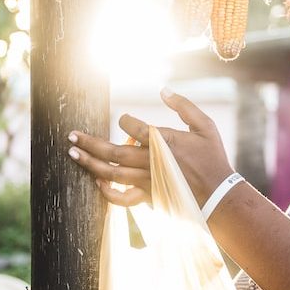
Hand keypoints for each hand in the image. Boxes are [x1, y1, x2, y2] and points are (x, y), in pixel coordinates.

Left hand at [67, 88, 233, 207]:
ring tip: (73, 153)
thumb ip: (184, 106)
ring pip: (111, 173)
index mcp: (164, 141)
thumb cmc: (213, 158)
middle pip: (113, 152)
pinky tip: (96, 182)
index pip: (133, 127)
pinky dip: (107, 192)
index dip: (125, 122)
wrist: (219, 195)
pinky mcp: (148, 197)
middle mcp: (151, 161)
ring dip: (89, 163)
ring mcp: (147, 181)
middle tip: (70, 135)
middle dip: (89, 142)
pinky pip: (122, 198)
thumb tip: (163, 90)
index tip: (123, 120)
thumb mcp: (205, 126)